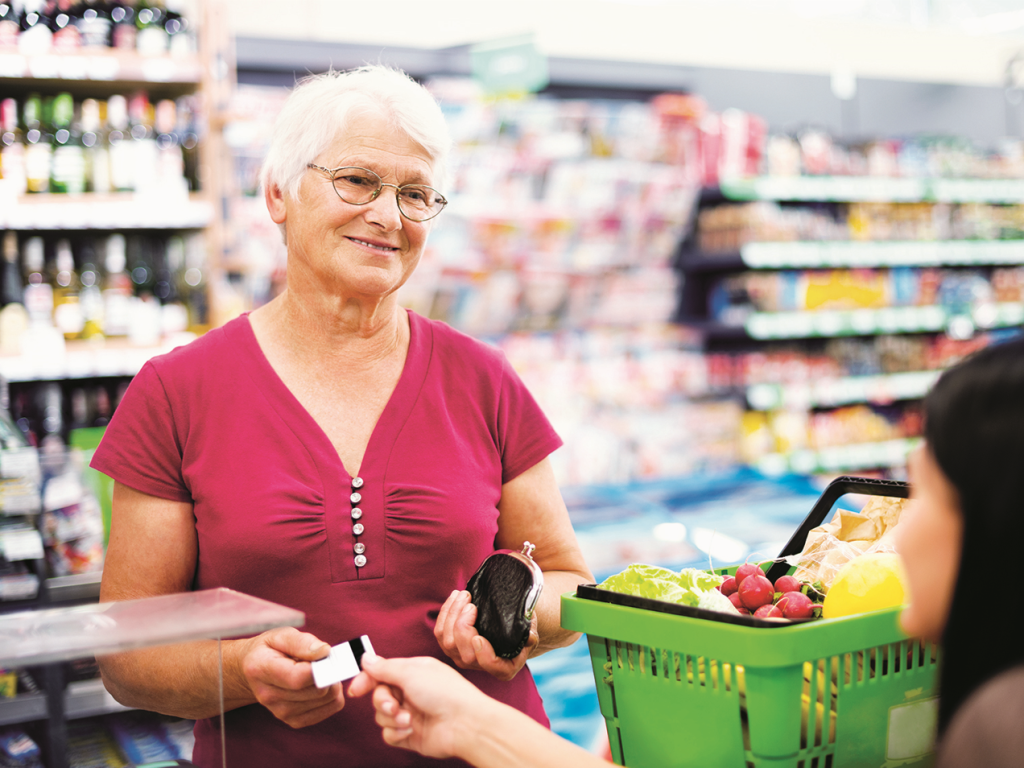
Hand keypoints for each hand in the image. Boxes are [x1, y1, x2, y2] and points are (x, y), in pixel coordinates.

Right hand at [239, 627, 344, 727]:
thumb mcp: (281, 635)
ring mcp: (280, 712)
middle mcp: (268, 696)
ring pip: (326, 700)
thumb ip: (301, 642)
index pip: (298, 678)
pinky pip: (328, 709)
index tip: (327, 655)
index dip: (320, 668)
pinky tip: (321, 684)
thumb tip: (324, 652)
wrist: (251, 672)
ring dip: (332, 683)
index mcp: (261, 670)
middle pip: (316, 691)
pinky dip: (332, 696)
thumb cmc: (269, 650)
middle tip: (323, 660)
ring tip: (320, 671)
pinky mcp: (293, 720)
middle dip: (329, 672)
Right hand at [348, 655, 486, 759]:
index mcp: (412, 672)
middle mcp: (410, 692)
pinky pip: (388, 735)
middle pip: (379, 695)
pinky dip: (395, 733)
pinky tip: (409, 730)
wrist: (465, 724)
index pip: (381, 673)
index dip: (366, 680)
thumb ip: (385, 667)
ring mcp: (410, 713)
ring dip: (391, 718)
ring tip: (408, 719)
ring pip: (381, 716)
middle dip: (382, 701)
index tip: (356, 690)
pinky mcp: (410, 735)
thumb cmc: (445, 692)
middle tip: (393, 705)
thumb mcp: (411, 672)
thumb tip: (366, 658)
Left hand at [433, 590, 538, 681]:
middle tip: (470, 602)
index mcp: (503, 668)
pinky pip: (440, 632)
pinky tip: (455, 598)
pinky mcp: (451, 646)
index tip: (478, 637)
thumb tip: (530, 638)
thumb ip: (529, 634)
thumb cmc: (521, 628)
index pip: (490, 665)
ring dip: (452, 614)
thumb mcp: (530, 630)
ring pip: (447, 641)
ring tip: (463, 594)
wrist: (508, 624)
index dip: (482, 653)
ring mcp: (462, 657)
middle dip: (462, 625)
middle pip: (462, 653)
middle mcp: (479, 666)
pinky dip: (445, 613)